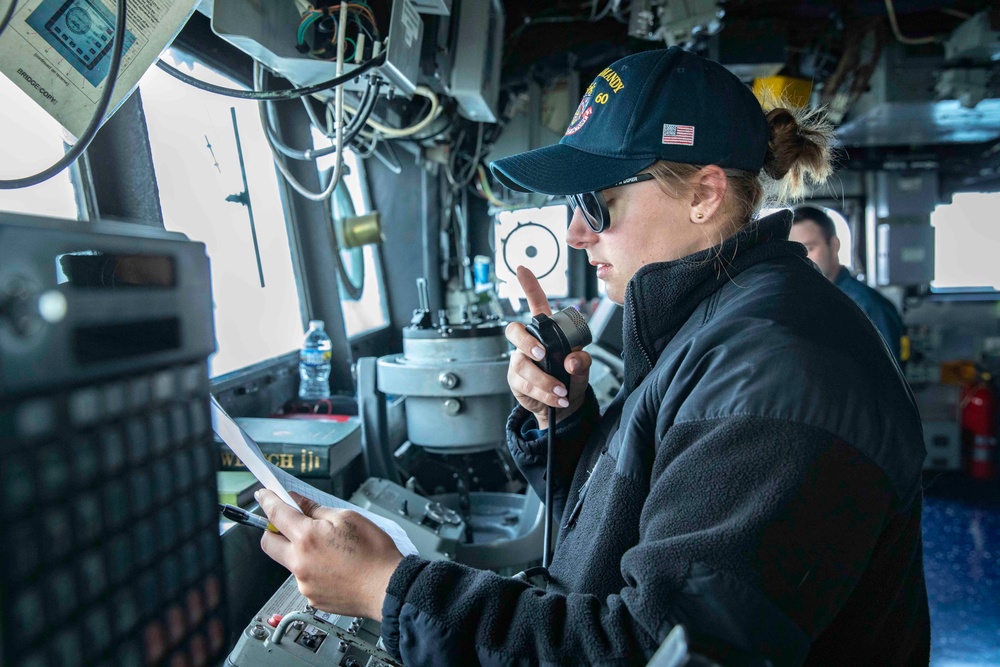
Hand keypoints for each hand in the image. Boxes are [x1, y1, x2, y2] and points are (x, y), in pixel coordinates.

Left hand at [256, 490, 403, 620]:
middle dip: (273, 530)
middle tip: (289, 524)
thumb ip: (317, 510)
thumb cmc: (373, 553)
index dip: (267, 501)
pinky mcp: (312, 597)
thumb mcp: (347, 518)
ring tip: (329, 550)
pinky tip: (335, 567)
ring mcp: (304, 582)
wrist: (387, 588)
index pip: (276, 514)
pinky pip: (304, 578)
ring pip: (289, 561)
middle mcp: (299, 562)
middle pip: (268, 543)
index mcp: (307, 537)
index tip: (264, 495)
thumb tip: (299, 503)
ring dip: (299, 552)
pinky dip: (313, 569)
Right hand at [505, 266, 591, 429]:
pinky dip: (543, 392)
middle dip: (526, 341)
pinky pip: (525, 383)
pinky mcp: (516, 379)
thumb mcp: (583, 367)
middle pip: (514, 331)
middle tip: (541, 352)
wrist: (564, 404)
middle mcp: (529, 342)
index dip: (529, 286)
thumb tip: (571, 361)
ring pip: (521, 364)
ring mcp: (520, 360)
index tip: (522, 270)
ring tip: (561, 389)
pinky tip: (557, 397)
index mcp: (546, 330)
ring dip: (543, 379)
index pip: (536, 303)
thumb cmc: (571, 377)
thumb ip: (582, 361)